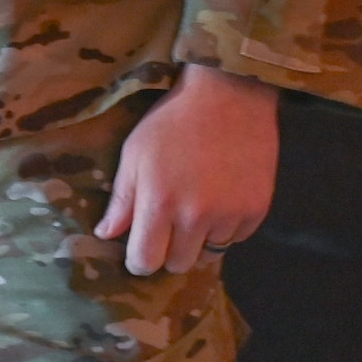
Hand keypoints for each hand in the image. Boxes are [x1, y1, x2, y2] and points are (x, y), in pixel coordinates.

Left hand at [95, 66, 279, 275]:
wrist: (228, 97)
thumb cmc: (172, 121)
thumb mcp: (135, 151)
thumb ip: (122, 199)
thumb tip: (105, 235)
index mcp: (159, 202)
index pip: (146, 261)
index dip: (139, 259)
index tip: (139, 246)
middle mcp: (195, 217)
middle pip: (178, 264)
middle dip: (169, 250)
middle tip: (168, 222)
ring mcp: (229, 217)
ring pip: (208, 254)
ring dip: (199, 239)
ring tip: (196, 204)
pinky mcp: (256, 212)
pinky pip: (235, 240)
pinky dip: (225, 228)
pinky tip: (220, 197)